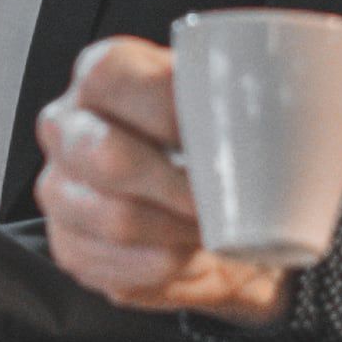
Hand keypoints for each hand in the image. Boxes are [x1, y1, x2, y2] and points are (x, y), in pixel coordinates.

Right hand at [33, 38, 290, 323]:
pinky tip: (187, 255)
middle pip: (105, 154)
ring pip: (114, 218)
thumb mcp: (244, 110)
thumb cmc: (228, 155)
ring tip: (212, 229)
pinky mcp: (69, 247)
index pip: (111, 75)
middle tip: (223, 200)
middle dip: (177, 185)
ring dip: (176, 231)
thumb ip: (252, 94)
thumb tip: (282, 96)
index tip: (219, 133)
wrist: (224, 222)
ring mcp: (59, 190)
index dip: (164, 105)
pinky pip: (113, 266)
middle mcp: (66, 127)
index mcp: (101, 76)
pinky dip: (163, 266)